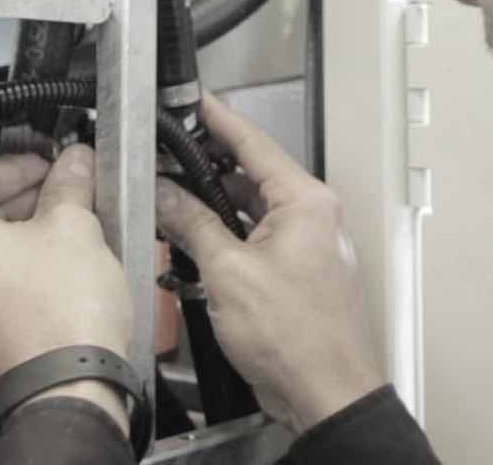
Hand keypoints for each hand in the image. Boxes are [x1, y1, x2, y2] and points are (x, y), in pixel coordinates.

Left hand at [0, 146, 133, 432]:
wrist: (61, 398)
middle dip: (15, 205)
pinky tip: (44, 283)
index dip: (15, 166)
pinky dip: (1, 285)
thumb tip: (73, 166)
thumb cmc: (56, 323)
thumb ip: (68, 187)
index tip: (45, 166)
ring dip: (9, 245)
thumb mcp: (72, 228)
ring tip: (57, 240)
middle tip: (57, 197)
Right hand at [156, 96, 385, 434]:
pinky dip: (227, 238)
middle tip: (166, 156)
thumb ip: (192, 224)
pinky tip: (195, 243)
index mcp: (305, 201)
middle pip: (251, 175)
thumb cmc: (298, 338)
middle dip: (206, 168)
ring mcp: (306, 245)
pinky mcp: (296, 272)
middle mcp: (312, 216)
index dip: (219, 118)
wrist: (326, 393)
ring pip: (251, 210)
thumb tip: (166, 194)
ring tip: (171, 201)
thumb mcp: (228, 272)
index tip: (195, 99)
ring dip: (213, 208)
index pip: (254, 142)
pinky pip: (256, 239)